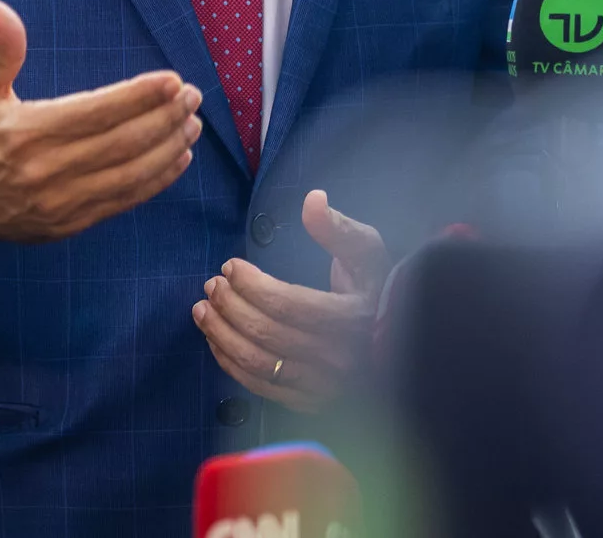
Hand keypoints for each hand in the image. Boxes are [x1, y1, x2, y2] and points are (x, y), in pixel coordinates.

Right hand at [0, 0, 202, 251]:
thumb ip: (0, 49)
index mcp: (27, 132)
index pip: (95, 112)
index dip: (138, 97)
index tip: (172, 81)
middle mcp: (46, 170)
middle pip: (121, 143)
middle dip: (165, 118)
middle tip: (193, 96)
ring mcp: (60, 202)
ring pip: (129, 174)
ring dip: (168, 148)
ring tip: (193, 124)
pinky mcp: (69, 223)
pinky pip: (123, 201)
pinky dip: (156, 180)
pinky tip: (178, 158)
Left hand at [192, 190, 389, 412]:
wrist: (400, 342)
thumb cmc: (377, 289)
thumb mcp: (367, 251)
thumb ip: (337, 228)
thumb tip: (312, 200)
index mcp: (352, 318)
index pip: (289, 303)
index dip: (251, 285)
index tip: (230, 266)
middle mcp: (337, 358)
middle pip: (267, 333)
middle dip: (230, 306)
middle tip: (211, 285)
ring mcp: (323, 386)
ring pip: (259, 363)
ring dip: (222, 335)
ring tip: (202, 310)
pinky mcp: (310, 403)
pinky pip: (261, 387)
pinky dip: (230, 364)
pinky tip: (216, 341)